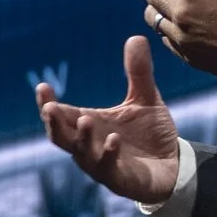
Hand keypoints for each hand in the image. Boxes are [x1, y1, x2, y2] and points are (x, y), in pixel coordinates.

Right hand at [38, 35, 181, 206]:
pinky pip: (109, 169)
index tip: (42, 87)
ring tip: (84, 120)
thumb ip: (138, 72)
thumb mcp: (145, 98)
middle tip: (49, 107)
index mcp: (90, 124)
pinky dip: (108, 154)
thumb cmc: (151, 133)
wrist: (174, 166)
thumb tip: (136, 37)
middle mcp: (90, 145)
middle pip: (61, 137)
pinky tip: (113, 139)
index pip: (61, 114)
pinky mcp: (120, 179)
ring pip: (82, 154)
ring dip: (81, 138)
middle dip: (53, 123)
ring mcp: (102, 164)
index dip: (48, 103)